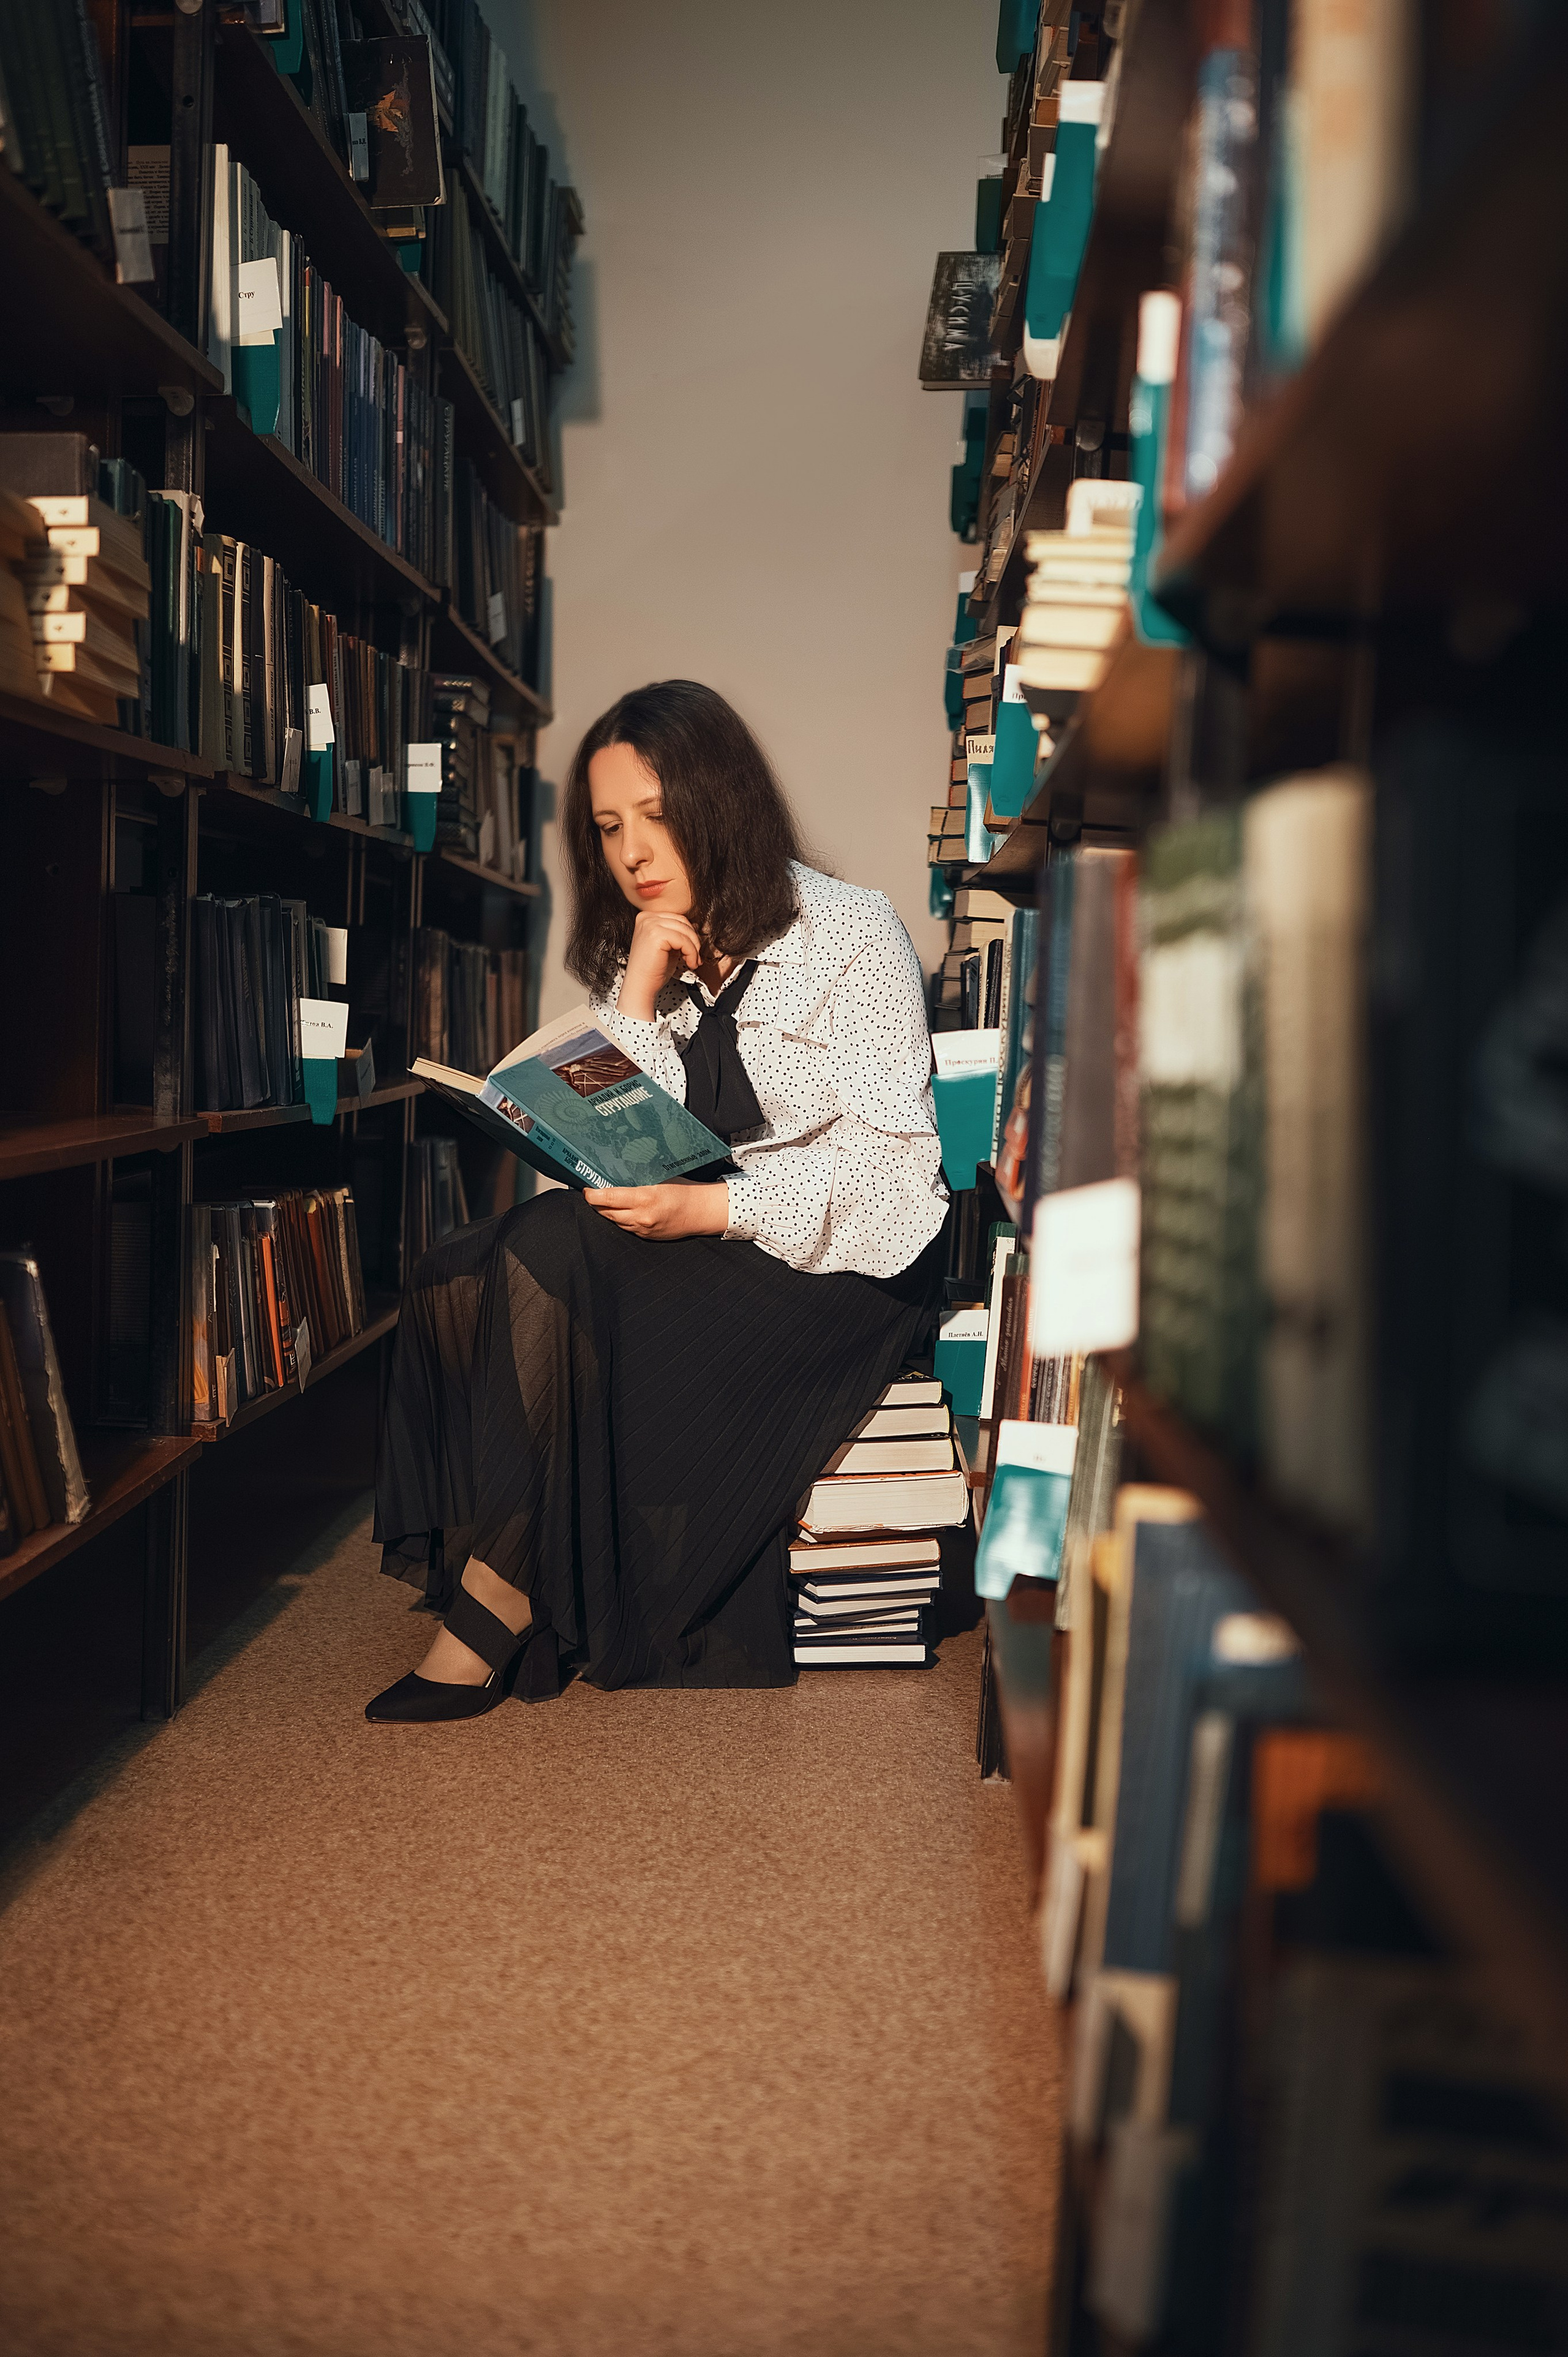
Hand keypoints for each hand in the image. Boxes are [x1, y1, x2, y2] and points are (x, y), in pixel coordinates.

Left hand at [585, 1182, 729, 1239]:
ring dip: (607, 1212)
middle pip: (607, 1212)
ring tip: (603, 1201)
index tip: (586, 1189)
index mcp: (645, 1198)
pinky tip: (620, 1211)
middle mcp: (642, 1217)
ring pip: (614, 1221)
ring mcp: (643, 1229)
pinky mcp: (646, 1236)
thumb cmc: (684, 1191)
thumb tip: (617, 1174)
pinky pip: (626, 1228)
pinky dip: (620, 1219)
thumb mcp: (660, 1179)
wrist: (701, 1212)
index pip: (609, 1198)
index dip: (593, 1195)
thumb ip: (638, 1180)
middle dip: (596, 1203)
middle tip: (591, 1192)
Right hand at [619, 910, 702, 1021]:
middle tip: (696, 956)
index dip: (689, 934)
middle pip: (682, 921)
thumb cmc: (653, 970)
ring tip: (692, 961)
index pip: (677, 918)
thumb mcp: (667, 946)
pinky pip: (684, 940)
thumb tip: (695, 928)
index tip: (693, 950)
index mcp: (647, 918)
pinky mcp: (656, 935)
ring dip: (694, 948)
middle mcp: (646, 918)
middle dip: (694, 940)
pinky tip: (689, 963)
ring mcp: (650, 925)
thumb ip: (677, 934)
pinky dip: (691, 953)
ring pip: (685, 930)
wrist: (641, 986)